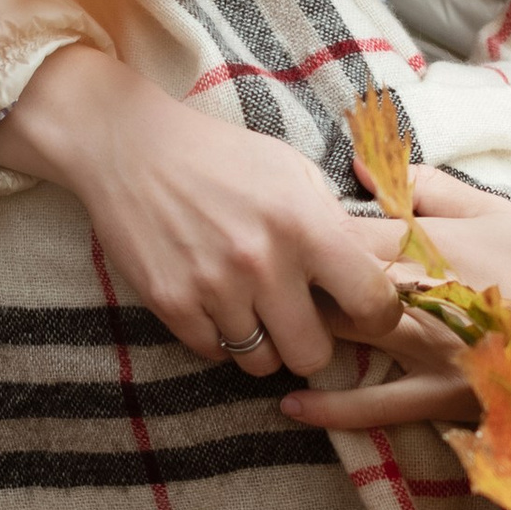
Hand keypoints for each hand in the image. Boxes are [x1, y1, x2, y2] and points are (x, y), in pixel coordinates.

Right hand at [0, 47, 403, 375]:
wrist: (131, 146)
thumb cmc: (221, 155)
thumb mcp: (291, 170)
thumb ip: (332, 221)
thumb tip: (374, 268)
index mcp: (304, 223)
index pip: (372, 301)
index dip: (379, 314)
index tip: (366, 311)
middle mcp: (262, 262)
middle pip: (314, 355)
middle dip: (312, 343)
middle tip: (301, 320)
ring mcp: (213, 287)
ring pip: (261, 362)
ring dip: (263, 344)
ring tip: (254, 310)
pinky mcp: (171, 303)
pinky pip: (214, 353)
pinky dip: (220, 338)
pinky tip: (217, 304)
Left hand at [282, 167, 510, 433]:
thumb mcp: (491, 208)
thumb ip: (422, 186)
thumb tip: (357, 161)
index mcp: (427, 244)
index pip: (338, 233)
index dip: (301, 231)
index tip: (278, 227)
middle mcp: (418, 297)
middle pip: (328, 286)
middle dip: (293, 280)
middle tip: (265, 274)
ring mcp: (426, 351)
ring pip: (343, 339)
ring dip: (304, 333)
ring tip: (272, 326)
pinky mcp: (441, 396)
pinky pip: (376, 408)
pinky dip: (330, 408)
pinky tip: (289, 404)